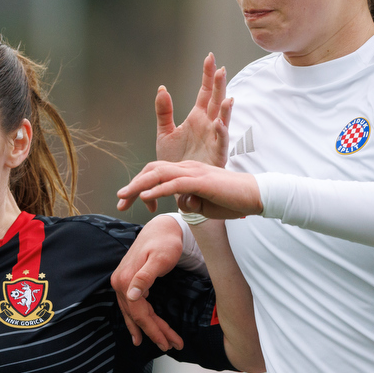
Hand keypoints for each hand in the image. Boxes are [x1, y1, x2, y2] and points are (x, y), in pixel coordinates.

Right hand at [111, 216, 184, 351]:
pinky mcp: (126, 281)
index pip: (140, 313)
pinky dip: (136, 319)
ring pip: (133, 313)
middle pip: (136, 316)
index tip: (169, 342)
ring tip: (156, 342)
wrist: (161, 229)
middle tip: (171, 345)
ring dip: (145, 329)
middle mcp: (120, 284)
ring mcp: (121, 283)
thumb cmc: (165, 242)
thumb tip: (131, 295)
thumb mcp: (159, 259)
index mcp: (126, 280)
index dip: (154, 330)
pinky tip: (138, 327)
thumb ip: (145, 277)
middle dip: (154, 332)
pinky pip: (130, 306)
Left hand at [116, 160, 262, 218]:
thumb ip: (189, 202)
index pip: (157, 173)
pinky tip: (144, 198)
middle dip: (133, 185)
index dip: (140, 185)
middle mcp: (188, 167)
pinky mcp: (202, 182)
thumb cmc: (231, 200)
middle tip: (118, 200)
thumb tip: (179, 204)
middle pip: (153, 171)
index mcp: (187, 170)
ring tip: (123, 196)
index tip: (129, 202)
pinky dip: (157, 190)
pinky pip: (175, 184)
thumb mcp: (203, 204)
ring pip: (159, 174)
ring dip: (139, 186)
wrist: (255, 196)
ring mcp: (195, 173)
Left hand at [156, 54, 233, 167]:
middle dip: (218, 85)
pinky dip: (221, 133)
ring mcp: (213, 140)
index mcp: (197, 118)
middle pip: (215, 100)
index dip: (207, 75)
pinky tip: (220, 123)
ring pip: (222, 120)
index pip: (204, 92)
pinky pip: (220, 143)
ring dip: (224, 108)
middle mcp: (208, 126)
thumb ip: (164, 112)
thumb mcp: (165, 134)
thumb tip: (162, 88)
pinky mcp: (215, 156)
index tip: (209, 57)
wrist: (178, 186)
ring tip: (227, 96)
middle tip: (220, 68)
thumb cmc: (175, 161)